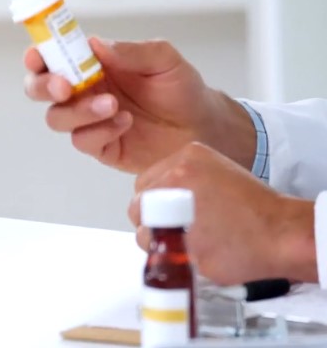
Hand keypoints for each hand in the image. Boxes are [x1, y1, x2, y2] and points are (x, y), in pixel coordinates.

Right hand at [23, 37, 254, 173]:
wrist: (203, 127)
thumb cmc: (181, 88)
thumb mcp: (164, 59)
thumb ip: (131, 51)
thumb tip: (95, 44)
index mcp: (90, 64)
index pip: (50, 56)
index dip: (36, 55)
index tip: (37, 56)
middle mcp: (82, 91)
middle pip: (38, 89)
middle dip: (43, 86)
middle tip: (65, 87)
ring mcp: (88, 120)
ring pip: (57, 117)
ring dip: (78, 111)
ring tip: (112, 106)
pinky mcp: (100, 145)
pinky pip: (83, 140)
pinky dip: (101, 131)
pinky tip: (125, 123)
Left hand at [129, 142, 316, 285]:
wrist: (280, 232)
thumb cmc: (254, 207)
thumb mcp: (215, 171)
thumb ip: (182, 180)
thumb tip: (158, 197)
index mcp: (183, 160)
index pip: (144, 184)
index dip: (154, 201)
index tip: (166, 211)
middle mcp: (173, 182)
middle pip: (139, 207)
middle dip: (152, 220)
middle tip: (173, 229)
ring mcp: (174, 213)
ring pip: (144, 233)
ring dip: (160, 242)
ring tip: (186, 242)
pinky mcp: (180, 245)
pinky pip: (162, 255)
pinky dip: (174, 258)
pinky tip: (195, 253)